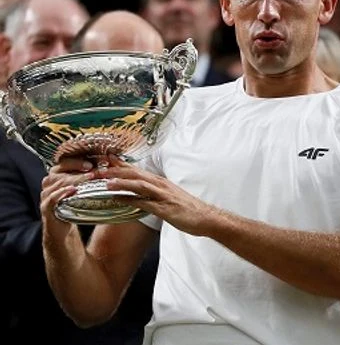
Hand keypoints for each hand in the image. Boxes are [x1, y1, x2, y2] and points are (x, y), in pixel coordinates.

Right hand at [41, 157, 96, 237]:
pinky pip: (53, 197)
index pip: (64, 163)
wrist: (62, 228)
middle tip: (93, 171)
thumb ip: (86, 178)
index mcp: (56, 176)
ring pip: (59, 183)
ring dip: (75, 180)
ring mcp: (46, 195)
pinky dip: (63, 192)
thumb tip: (105, 166)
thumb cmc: (73, 206)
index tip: (91, 163)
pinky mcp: (46, 207)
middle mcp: (48, 183)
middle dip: (78, 170)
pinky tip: (73, 189)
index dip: (77, 161)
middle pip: (62, 172)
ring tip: (89, 178)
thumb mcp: (79, 190)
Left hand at [98, 155, 218, 235]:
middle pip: (134, 173)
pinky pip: (142, 201)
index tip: (104, 160)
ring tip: (103, 179)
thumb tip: (139, 196)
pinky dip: (128, 197)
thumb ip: (154, 195)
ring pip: (137, 184)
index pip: (136, 170)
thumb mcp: (169, 198)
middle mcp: (160, 184)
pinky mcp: (163, 207)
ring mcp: (162, 195)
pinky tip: (116, 197)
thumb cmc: (188, 209)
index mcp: (160, 182)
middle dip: (114, 170)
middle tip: (96, 168)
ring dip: (119, 180)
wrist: (206, 218)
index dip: (120, 164)